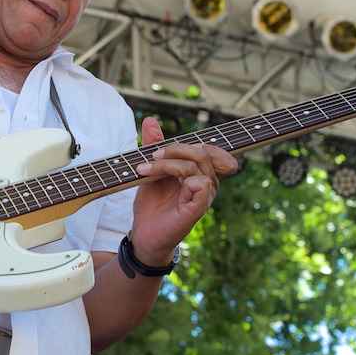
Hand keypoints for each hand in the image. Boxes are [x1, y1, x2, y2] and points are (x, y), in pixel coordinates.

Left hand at [129, 117, 236, 265]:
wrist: (144, 234)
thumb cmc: (152, 204)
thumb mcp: (151, 169)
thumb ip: (154, 145)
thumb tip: (150, 120)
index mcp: (202, 173)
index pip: (211, 148)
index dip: (193, 141)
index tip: (160, 147)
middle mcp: (209, 183)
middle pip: (203, 151)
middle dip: (175, 148)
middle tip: (151, 154)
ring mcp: (205, 196)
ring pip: (197, 164)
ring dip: (167, 162)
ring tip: (144, 168)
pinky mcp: (198, 207)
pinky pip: (200, 182)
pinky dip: (176, 175)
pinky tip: (155, 179)